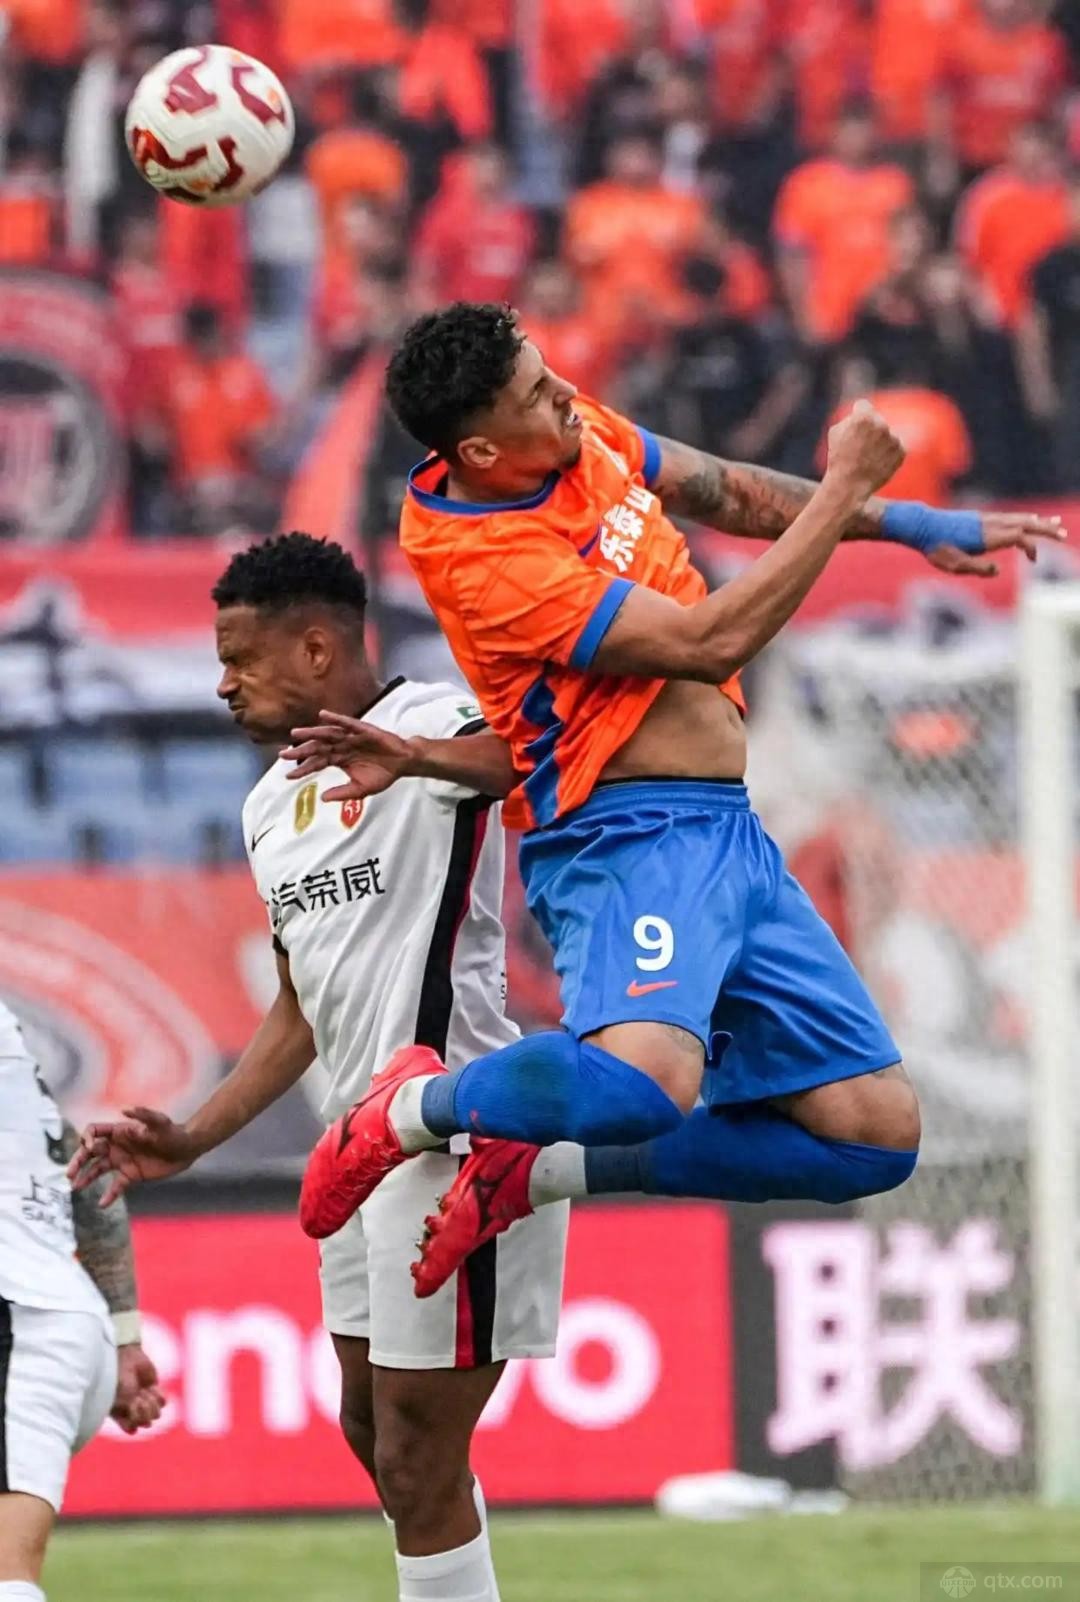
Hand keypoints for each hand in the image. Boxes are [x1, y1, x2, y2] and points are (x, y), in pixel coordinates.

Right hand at [68, 1107, 201, 1206]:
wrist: (186, 1149)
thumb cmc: (173, 1132)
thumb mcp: (160, 1122)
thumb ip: (144, 1115)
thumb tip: (125, 1110)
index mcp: (120, 1131)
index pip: (94, 1131)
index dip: (87, 1138)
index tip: (89, 1147)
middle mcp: (117, 1146)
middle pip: (90, 1152)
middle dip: (78, 1160)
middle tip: (69, 1173)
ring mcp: (122, 1161)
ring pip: (97, 1169)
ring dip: (86, 1177)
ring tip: (75, 1187)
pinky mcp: (130, 1175)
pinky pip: (115, 1186)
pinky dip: (108, 1195)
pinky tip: (101, 1204)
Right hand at [111, 1343, 165, 1435]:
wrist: (126, 1357)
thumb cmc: (118, 1378)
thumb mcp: (120, 1397)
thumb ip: (130, 1413)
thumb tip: (136, 1430)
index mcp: (120, 1414)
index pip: (132, 1428)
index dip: (135, 1421)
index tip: (132, 1407)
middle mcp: (133, 1410)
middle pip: (147, 1422)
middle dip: (144, 1410)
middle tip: (138, 1398)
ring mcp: (144, 1401)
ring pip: (156, 1414)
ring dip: (151, 1402)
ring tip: (143, 1392)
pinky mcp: (154, 1391)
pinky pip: (163, 1402)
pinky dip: (159, 1396)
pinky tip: (151, 1388)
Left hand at [281, 711, 421, 801]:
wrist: (402, 764)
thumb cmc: (382, 774)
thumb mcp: (361, 789)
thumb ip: (342, 793)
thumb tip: (322, 798)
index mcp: (339, 759)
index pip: (317, 763)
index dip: (303, 769)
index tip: (288, 776)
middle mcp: (341, 746)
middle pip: (317, 747)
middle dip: (300, 751)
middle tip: (283, 754)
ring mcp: (350, 737)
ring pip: (327, 735)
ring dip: (311, 733)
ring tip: (295, 734)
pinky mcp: (362, 730)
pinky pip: (346, 723)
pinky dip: (335, 719)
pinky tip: (322, 716)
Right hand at [825, 400, 905, 502]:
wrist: (849, 486)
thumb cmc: (839, 459)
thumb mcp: (835, 433)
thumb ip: (850, 418)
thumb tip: (860, 411)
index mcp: (864, 417)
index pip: (863, 406)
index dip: (857, 416)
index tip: (854, 427)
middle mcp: (882, 425)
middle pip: (877, 420)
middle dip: (870, 430)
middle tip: (860, 447)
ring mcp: (893, 439)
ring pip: (887, 434)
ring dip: (880, 442)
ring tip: (867, 458)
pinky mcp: (902, 452)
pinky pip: (895, 447)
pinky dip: (888, 454)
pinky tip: (876, 463)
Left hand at [924, 509, 1065, 578]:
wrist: (921, 525)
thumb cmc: (937, 548)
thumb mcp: (953, 565)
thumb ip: (977, 568)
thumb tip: (997, 570)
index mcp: (986, 536)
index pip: (1018, 537)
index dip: (1031, 546)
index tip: (1035, 560)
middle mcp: (990, 524)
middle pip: (1024, 523)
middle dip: (1045, 529)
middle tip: (1063, 533)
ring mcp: (986, 519)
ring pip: (1018, 518)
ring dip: (1038, 522)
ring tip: (1054, 523)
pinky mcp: (981, 518)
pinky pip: (1009, 517)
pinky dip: (1024, 519)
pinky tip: (1030, 519)